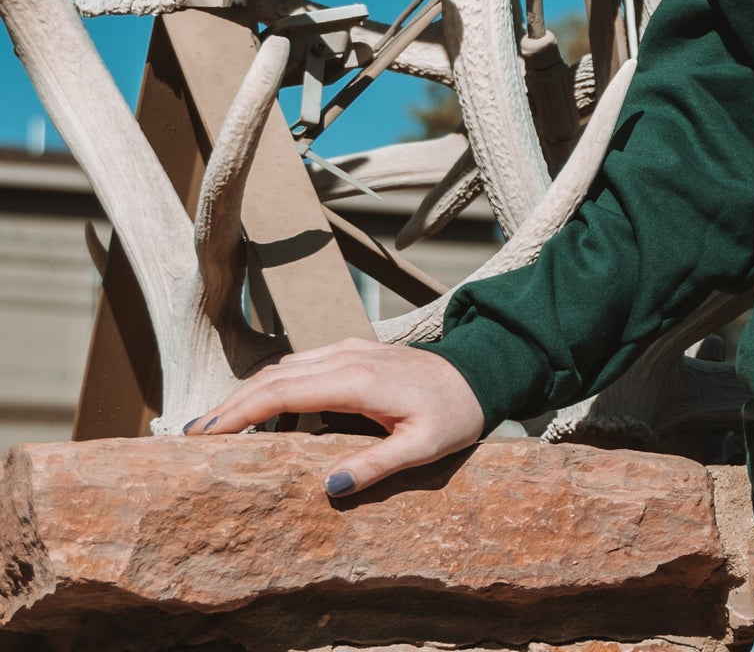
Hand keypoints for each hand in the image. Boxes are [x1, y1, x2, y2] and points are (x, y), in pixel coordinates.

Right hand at [183, 337, 486, 495]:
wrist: (479, 374)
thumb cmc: (453, 414)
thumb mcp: (423, 448)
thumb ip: (377, 466)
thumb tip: (329, 488)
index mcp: (357, 380)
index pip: (283, 391)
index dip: (240, 411)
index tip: (206, 433)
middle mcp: (346, 357)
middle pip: (274, 375)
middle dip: (230, 403)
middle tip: (191, 434)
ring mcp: (349, 349)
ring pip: (285, 366)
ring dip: (248, 391)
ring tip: (215, 424)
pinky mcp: (353, 351)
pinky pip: (302, 363)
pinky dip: (272, 381)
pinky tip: (260, 403)